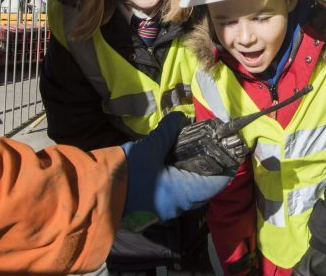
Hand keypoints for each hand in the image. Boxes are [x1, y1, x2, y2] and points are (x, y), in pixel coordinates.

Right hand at [120, 112, 231, 230]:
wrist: (94, 194)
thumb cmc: (128, 173)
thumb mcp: (151, 147)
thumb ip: (170, 131)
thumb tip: (181, 117)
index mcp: (185, 194)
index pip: (219, 181)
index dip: (228, 163)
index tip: (230, 146)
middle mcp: (180, 205)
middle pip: (206, 185)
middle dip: (210, 164)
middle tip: (211, 142)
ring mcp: (166, 207)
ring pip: (190, 188)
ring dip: (193, 170)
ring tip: (193, 147)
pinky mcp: (154, 205)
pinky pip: (175, 190)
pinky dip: (179, 175)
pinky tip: (174, 158)